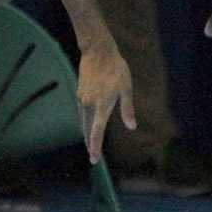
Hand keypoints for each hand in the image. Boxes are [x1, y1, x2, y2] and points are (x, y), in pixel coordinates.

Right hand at [76, 45, 135, 162]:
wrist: (98, 51)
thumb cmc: (116, 68)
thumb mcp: (126, 88)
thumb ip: (127, 109)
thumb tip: (132, 127)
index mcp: (101, 105)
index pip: (97, 131)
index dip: (95, 147)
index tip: (94, 159)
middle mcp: (89, 104)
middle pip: (87, 129)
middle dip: (90, 143)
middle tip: (93, 156)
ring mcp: (82, 98)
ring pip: (83, 120)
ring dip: (86, 132)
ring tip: (90, 141)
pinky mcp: (80, 92)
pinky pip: (82, 111)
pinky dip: (84, 120)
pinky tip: (88, 122)